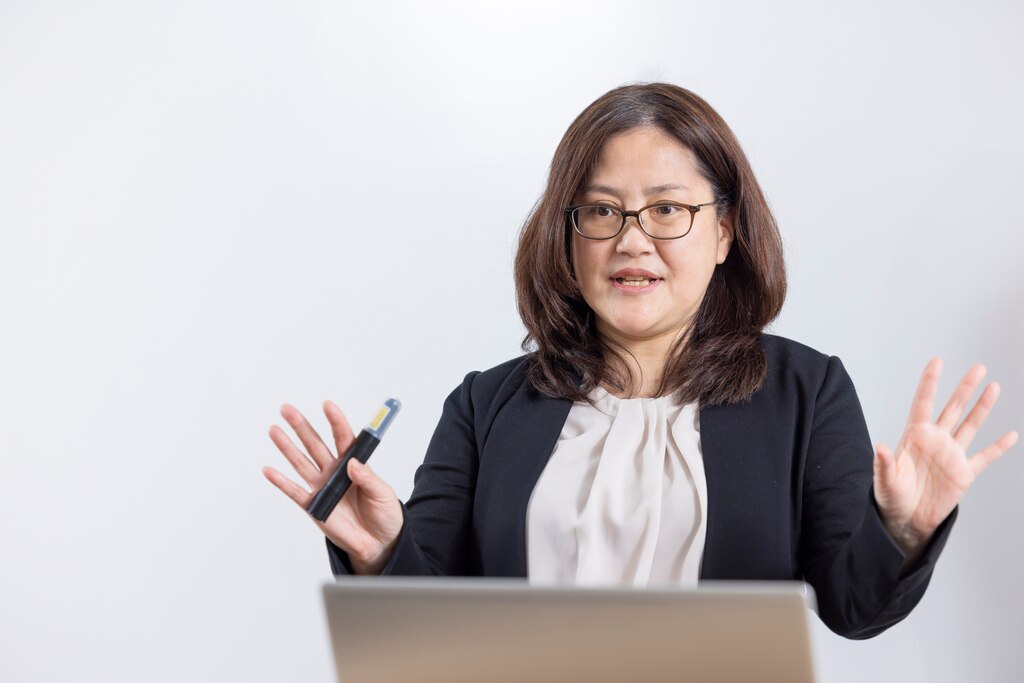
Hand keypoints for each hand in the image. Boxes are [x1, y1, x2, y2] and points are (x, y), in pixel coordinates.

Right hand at [263, 400, 403, 574]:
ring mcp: (323, 487)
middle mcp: (335, 471)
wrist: (378, 544)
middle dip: (302, 427)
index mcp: (354, 464)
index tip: (327, 405)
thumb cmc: (385, 515)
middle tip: (287, 410)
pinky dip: (281, 482)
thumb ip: (368, 478)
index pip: (343, 438)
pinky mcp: (314, 505)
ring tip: (274, 430)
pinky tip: (268, 469)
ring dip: (287, 447)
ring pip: (301, 462)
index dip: (335, 421)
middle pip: (316, 444)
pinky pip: (295, 492)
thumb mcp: (383, 494)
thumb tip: (353, 465)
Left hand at [874, 358, 1018, 564]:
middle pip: (952, 408)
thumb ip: (884, 463)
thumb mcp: (884, 479)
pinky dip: (998, 447)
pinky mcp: (964, 473)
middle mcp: (935, 440)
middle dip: (965, 388)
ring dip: (982, 408)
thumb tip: (881, 447)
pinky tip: (1011, 435)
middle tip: (978, 368)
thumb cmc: (890, 496)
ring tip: (994, 387)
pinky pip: (985, 457)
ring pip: (970, 425)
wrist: (906, 519)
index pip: (923, 403)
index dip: (930, 382)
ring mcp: (951, 455)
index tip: (938, 361)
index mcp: (914, 436)